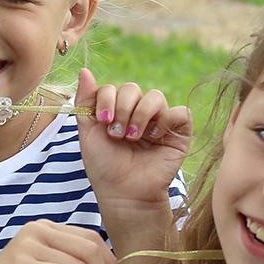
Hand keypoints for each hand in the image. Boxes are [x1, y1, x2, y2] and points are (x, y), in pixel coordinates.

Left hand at [77, 68, 190, 210]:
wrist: (124, 193)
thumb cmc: (105, 166)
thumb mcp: (87, 132)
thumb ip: (85, 101)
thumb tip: (84, 69)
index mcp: (117, 111)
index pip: (114, 88)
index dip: (107, 100)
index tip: (103, 122)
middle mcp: (139, 112)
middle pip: (133, 88)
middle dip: (122, 109)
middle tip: (117, 134)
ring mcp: (159, 121)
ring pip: (155, 96)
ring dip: (140, 116)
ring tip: (133, 138)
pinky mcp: (178, 132)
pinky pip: (180, 111)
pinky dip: (165, 121)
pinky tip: (155, 137)